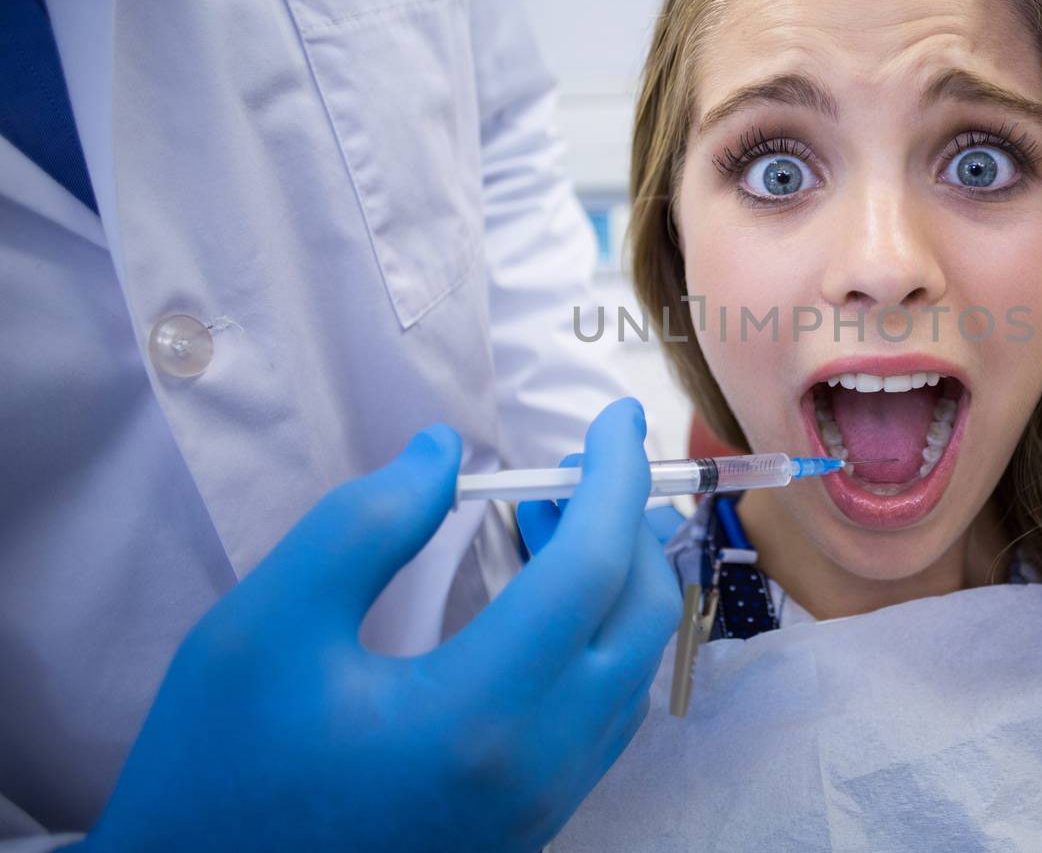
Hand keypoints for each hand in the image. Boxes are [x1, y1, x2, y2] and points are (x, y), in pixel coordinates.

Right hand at [86, 398, 679, 851]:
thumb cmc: (217, 772)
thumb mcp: (261, 629)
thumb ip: (362, 525)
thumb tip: (446, 455)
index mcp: (479, 716)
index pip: (592, 571)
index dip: (614, 478)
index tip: (619, 414)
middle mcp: (538, 768)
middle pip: (640, 619)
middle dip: (628, 524)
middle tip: (578, 465)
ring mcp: (544, 804)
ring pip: (633, 670)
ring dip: (614, 582)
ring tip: (549, 517)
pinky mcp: (532, 822)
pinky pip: (605, 714)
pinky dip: (597, 638)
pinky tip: (540, 602)